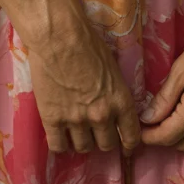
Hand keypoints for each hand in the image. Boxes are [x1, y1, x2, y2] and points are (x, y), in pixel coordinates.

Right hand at [28, 18, 140, 156]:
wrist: (58, 36)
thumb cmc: (88, 43)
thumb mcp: (113, 68)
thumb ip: (115, 93)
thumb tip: (115, 108)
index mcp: (120, 101)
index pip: (131, 137)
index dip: (128, 145)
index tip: (125, 147)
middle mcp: (101, 116)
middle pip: (106, 145)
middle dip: (102, 139)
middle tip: (95, 131)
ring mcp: (76, 120)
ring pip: (83, 148)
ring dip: (81, 141)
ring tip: (76, 130)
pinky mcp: (52, 120)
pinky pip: (58, 147)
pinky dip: (60, 144)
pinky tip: (59, 134)